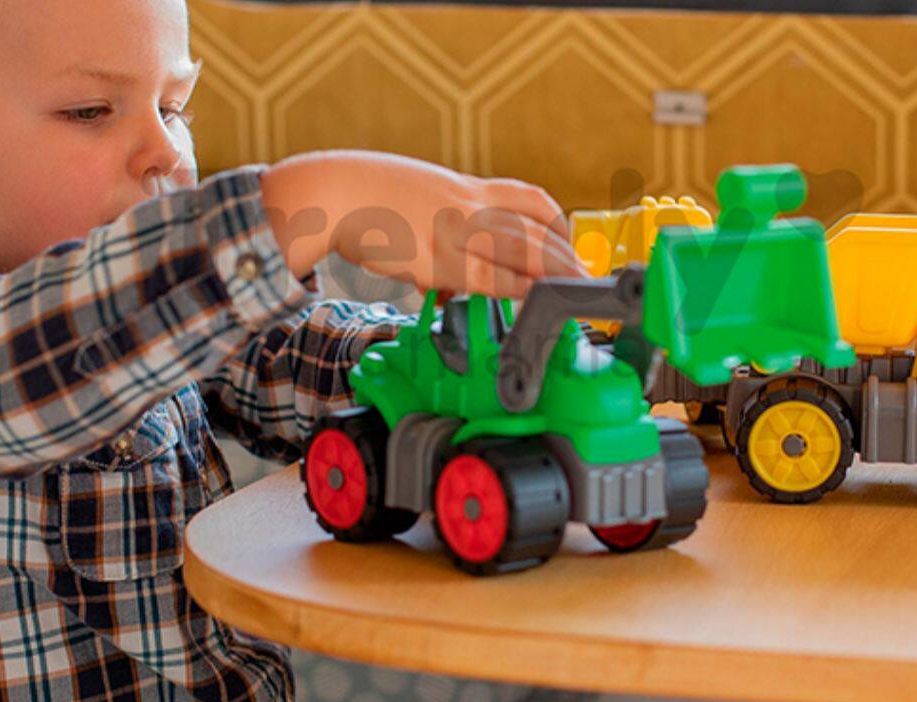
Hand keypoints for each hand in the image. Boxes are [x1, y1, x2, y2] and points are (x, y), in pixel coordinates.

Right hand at [263, 150, 587, 299]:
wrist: (330, 191)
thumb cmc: (365, 196)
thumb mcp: (416, 194)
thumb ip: (443, 225)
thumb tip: (450, 270)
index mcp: (464, 187)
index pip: (530, 200)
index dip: (558, 224)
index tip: (570, 245)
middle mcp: (468, 205)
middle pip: (535, 230)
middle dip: (566, 256)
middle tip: (586, 277)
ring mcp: (456, 231)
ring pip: (523, 252)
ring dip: (555, 273)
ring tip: (575, 291)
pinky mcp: (438, 259)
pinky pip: (490, 278)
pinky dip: (518, 289)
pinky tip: (534, 300)